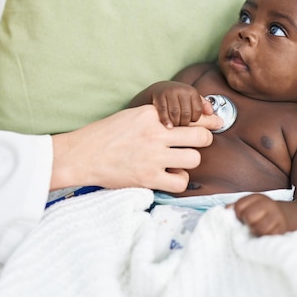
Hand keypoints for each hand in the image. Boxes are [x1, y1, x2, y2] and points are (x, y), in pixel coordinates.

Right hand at [50, 105, 221, 192]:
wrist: (81, 155)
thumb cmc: (105, 135)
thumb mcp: (131, 116)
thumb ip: (156, 117)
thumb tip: (182, 119)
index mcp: (151, 115)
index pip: (191, 115)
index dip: (208, 119)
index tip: (215, 122)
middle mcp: (155, 133)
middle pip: (201, 136)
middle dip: (202, 140)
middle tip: (193, 144)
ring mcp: (153, 156)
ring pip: (195, 158)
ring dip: (189, 161)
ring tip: (177, 161)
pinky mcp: (149, 177)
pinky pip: (181, 181)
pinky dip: (179, 180)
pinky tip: (170, 175)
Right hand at [150, 81, 213, 127]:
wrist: (161, 89)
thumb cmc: (179, 98)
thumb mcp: (192, 99)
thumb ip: (203, 106)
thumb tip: (211, 113)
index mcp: (192, 92)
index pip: (198, 110)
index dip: (195, 120)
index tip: (191, 122)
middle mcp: (181, 90)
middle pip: (187, 113)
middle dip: (185, 123)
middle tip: (182, 128)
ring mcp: (169, 92)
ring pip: (175, 113)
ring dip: (176, 123)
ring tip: (175, 128)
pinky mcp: (159, 96)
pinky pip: (163, 111)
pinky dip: (166, 120)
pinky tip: (168, 126)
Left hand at [232, 194, 288, 236]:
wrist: (287, 216)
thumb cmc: (262, 213)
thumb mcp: (249, 205)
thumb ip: (235, 207)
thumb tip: (226, 210)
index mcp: (257, 197)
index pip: (239, 207)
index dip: (238, 215)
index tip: (242, 218)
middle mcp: (268, 204)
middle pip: (249, 217)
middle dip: (248, 223)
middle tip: (251, 225)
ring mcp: (277, 216)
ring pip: (259, 228)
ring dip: (256, 232)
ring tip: (257, 231)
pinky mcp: (283, 229)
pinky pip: (269, 236)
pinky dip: (264, 238)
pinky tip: (264, 235)